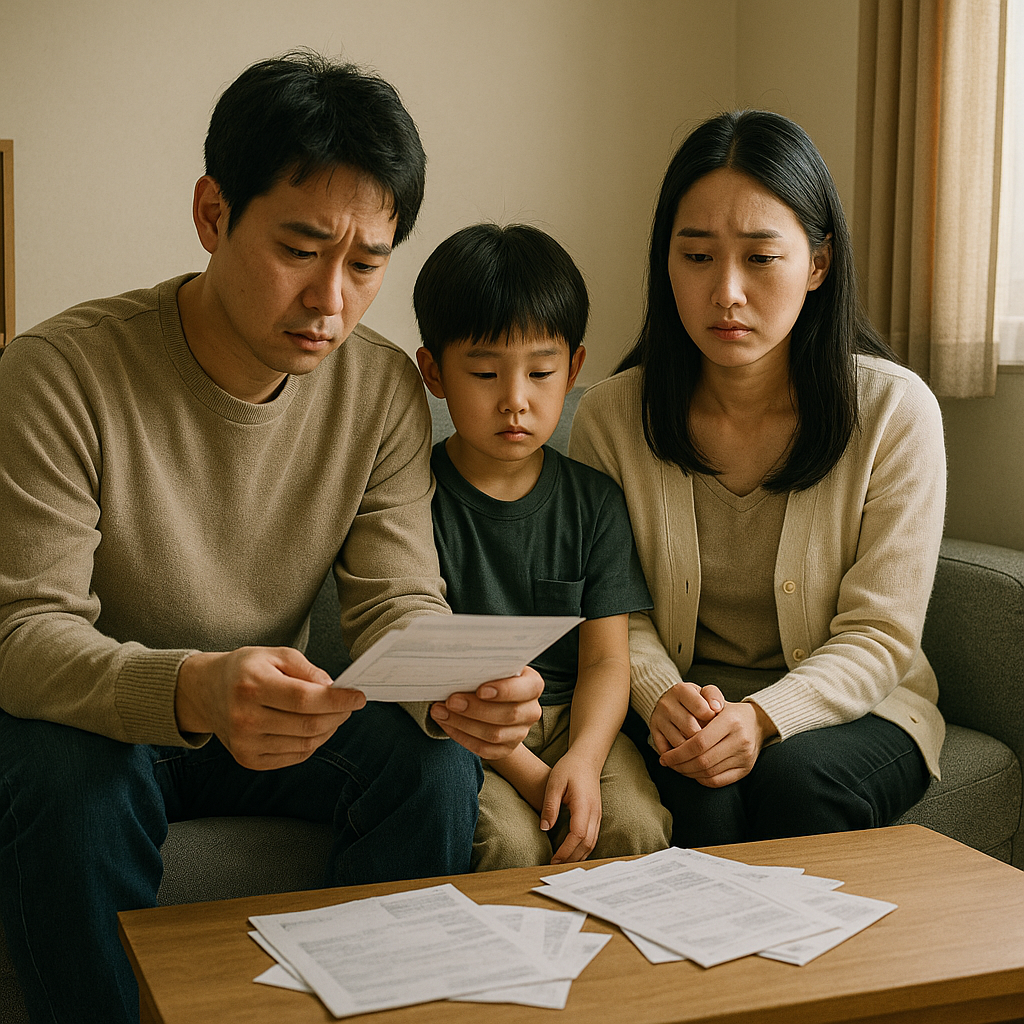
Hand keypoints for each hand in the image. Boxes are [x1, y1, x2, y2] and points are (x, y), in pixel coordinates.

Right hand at [175, 646, 365, 769]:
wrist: (206, 692)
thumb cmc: (245, 669)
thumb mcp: (275, 654)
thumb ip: (306, 669)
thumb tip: (333, 688)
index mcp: (252, 686)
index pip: (304, 699)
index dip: (337, 700)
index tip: (358, 696)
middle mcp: (245, 719)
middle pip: (308, 725)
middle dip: (338, 715)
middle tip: (349, 705)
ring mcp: (245, 744)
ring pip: (305, 744)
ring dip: (328, 730)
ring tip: (333, 714)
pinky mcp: (248, 760)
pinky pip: (294, 756)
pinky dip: (312, 743)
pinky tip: (314, 727)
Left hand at [429, 667, 542, 758]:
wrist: (494, 702)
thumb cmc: (491, 677)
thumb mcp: (494, 668)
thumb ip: (486, 666)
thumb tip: (461, 662)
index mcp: (532, 685)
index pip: (527, 689)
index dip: (505, 691)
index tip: (480, 690)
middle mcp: (531, 711)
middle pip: (509, 715)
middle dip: (476, 709)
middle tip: (451, 701)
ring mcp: (520, 733)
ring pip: (494, 735)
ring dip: (463, 723)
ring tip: (440, 711)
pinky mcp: (505, 749)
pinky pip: (484, 749)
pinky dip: (462, 737)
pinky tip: (446, 724)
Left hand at [542, 751, 601, 863]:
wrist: (586, 759)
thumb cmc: (569, 768)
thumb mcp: (554, 783)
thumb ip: (550, 806)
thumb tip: (545, 828)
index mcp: (584, 804)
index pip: (578, 834)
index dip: (566, 850)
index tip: (553, 859)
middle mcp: (594, 812)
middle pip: (587, 843)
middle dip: (572, 857)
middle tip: (555, 866)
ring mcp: (598, 814)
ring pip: (592, 842)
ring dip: (578, 856)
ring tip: (562, 863)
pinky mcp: (596, 816)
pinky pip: (593, 837)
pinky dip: (583, 849)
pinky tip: (572, 853)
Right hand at [649, 681, 723, 755]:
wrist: (669, 702)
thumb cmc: (694, 700)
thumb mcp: (704, 692)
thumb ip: (713, 696)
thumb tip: (716, 707)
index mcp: (681, 690)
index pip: (701, 709)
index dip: (712, 719)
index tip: (715, 722)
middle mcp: (666, 704)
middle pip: (690, 728)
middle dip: (704, 738)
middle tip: (712, 741)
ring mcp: (658, 719)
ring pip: (679, 743)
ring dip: (693, 751)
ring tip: (702, 751)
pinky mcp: (654, 733)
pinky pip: (667, 752)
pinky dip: (679, 758)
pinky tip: (689, 757)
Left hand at [657, 700, 776, 786]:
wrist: (757, 722)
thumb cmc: (727, 711)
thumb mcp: (713, 700)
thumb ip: (695, 706)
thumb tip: (676, 726)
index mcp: (731, 721)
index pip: (699, 742)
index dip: (678, 752)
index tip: (664, 756)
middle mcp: (741, 740)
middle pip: (703, 760)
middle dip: (680, 765)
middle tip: (667, 763)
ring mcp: (745, 757)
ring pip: (709, 773)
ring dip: (688, 773)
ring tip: (676, 767)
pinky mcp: (746, 769)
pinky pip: (718, 781)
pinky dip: (701, 779)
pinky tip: (691, 772)